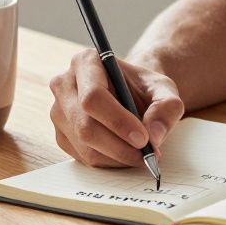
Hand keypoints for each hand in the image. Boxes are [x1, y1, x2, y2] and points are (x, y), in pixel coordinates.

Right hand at [49, 48, 184, 167]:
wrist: (131, 95)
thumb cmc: (144, 88)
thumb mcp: (164, 90)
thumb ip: (166, 107)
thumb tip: (154, 135)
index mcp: (86, 62)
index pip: (93, 97)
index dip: (118, 121)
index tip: (143, 139)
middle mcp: (65, 84)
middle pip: (85, 125)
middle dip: (120, 146)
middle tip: (148, 154)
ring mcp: (59, 111)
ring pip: (84, 145)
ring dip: (117, 157)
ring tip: (142, 154)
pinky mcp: (61, 134)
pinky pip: (83, 157)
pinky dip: (109, 162)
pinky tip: (126, 153)